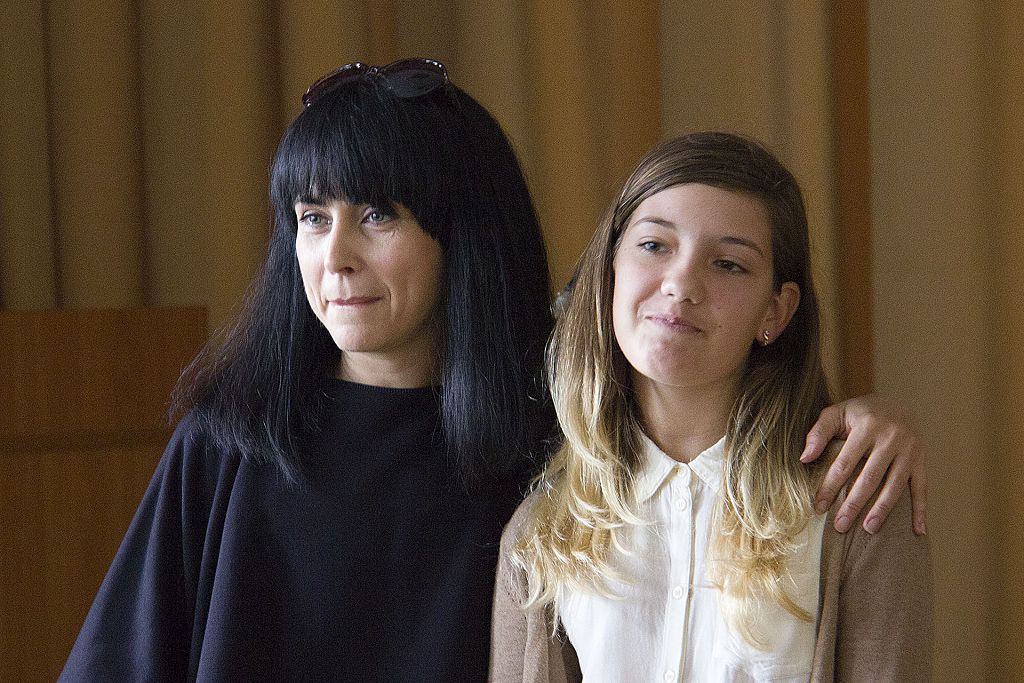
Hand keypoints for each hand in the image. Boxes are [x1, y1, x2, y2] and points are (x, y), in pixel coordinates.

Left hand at [800, 394, 925, 535]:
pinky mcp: (921, 460)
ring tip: (869, 529)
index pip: (845, 462)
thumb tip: (805, 458)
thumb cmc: (859, 413)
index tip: (819, 506)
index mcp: (867, 426)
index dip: (831, 486)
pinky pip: (922, 488)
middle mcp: (891, 438)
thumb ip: (818, 433)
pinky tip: (917, 531)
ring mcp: (909, 450)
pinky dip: (921, 510)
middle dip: (854, 504)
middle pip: (870, 477)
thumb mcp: (836, 412)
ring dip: (882, 509)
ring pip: (895, 485)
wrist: (898, 402)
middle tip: (840, 526)